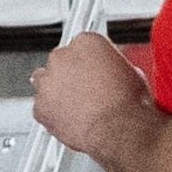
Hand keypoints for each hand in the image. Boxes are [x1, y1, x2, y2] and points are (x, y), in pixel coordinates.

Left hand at [31, 31, 151, 158]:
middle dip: (70, 75)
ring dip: (57, 91)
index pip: (82, 44)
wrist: (118, 129)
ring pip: (44, 82)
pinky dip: (50, 113)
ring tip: (75, 106)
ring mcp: (48, 81)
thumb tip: (110, 71)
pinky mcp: (40, 105)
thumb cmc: (127, 103)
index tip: (93, 71)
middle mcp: (62, 56)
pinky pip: (41, 107)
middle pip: (60, 61)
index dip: (88, 61)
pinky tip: (68, 119)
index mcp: (87, 42)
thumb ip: (111, 65)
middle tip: (85, 90)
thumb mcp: (131, 72)